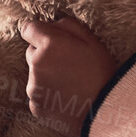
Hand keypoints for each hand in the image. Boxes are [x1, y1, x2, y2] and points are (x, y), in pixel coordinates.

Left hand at [18, 14, 119, 136]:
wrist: (107, 111)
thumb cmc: (102, 73)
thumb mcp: (91, 40)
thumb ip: (67, 26)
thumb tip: (50, 24)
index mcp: (49, 44)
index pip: (28, 29)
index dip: (38, 32)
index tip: (46, 38)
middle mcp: (36, 64)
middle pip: (31, 52)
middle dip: (44, 55)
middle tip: (68, 64)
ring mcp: (34, 88)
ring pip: (34, 75)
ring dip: (46, 76)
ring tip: (70, 84)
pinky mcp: (35, 106)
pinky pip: (38, 95)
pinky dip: (48, 95)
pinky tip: (66, 98)